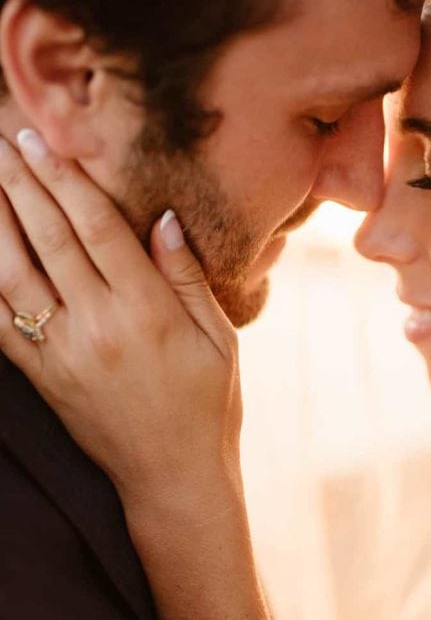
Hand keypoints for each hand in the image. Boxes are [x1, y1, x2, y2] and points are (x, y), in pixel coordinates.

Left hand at [0, 130, 242, 509]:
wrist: (173, 480)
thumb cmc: (209, 406)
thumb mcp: (219, 339)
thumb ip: (186, 277)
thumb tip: (162, 219)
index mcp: (148, 312)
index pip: (98, 227)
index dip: (66, 179)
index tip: (42, 140)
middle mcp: (99, 327)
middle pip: (49, 238)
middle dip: (20, 182)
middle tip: (0, 139)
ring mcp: (64, 354)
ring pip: (12, 274)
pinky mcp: (43, 378)